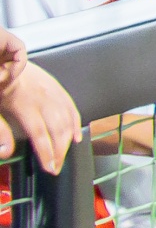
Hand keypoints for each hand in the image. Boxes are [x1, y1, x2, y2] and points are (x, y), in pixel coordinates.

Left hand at [0, 31, 77, 174]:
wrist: (2, 58)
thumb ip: (1, 131)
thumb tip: (6, 152)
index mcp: (24, 104)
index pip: (40, 134)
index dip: (47, 153)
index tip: (50, 168)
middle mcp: (42, 98)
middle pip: (58, 128)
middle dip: (60, 150)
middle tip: (57, 166)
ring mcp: (51, 91)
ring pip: (67, 118)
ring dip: (68, 139)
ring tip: (64, 155)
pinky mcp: (55, 86)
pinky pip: (71, 105)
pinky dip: (76, 121)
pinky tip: (76, 134)